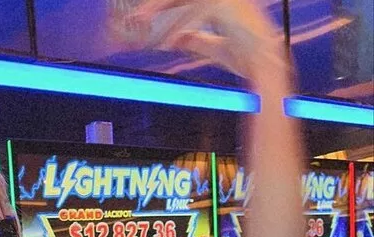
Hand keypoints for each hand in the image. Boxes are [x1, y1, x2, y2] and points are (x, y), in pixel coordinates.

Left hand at [123, 0, 286, 79]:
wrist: (266, 65)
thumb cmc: (246, 57)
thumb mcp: (214, 47)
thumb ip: (196, 39)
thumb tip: (177, 38)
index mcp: (223, 2)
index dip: (166, 5)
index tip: (146, 15)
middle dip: (158, 4)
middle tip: (137, 17)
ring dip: (162, 10)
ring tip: (142, 23)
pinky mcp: (226, 7)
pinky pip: (196, 13)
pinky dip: (180, 27)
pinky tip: (169, 42)